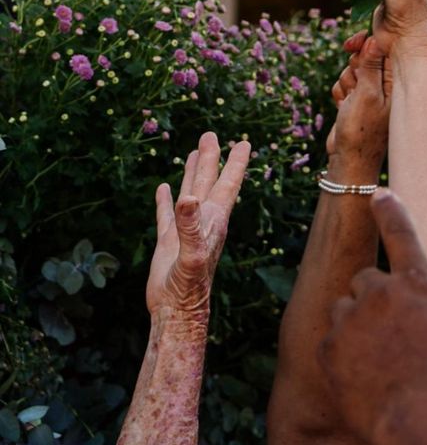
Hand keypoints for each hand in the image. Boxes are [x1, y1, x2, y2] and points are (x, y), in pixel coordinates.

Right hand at [146, 132, 250, 317]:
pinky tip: (162, 188)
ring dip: (192, 174)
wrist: (176, 310)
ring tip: (193, 152)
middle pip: (210, 182)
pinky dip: (166, 200)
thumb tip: (188, 196)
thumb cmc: (189, 286)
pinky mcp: (169, 242)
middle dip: (212, 158)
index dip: (236, 163)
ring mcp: (186, 231)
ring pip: (190, 194)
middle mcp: (204, 222)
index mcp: (214, 220)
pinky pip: (167, 215)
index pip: (229, 185)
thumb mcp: (191, 253)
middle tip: (211, 134)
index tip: (244, 141)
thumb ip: (189, 226)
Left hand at [321, 190, 426, 442]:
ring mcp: (349, 321)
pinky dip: (344, 358)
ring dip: (357, 325)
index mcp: (420, 284)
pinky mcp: (327, 351)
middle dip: (374, 298)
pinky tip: (366, 383)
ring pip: (345, 310)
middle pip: (366, 279)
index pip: (402, 234)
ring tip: (380, 362)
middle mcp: (380, 292)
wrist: (425, 425)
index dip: (390, 211)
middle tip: (390, 330)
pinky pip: (331, 344)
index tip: (377, 194)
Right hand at [326, 31, 389, 174]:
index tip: (352, 45)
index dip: (366, 43)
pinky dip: (342, 93)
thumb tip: (376, 39)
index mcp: (398, 82)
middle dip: (354, 67)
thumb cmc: (362, 130)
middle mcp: (389, 86)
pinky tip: (343, 108)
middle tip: (353, 84)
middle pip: (367, 56)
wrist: (348, 159)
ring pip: (353, 70)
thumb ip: (371, 66)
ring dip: (346, 82)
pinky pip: (346, 83)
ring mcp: (374, 93)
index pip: (385, 49)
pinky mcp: (360, 100)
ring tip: (349, 103)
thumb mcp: (367, 95)